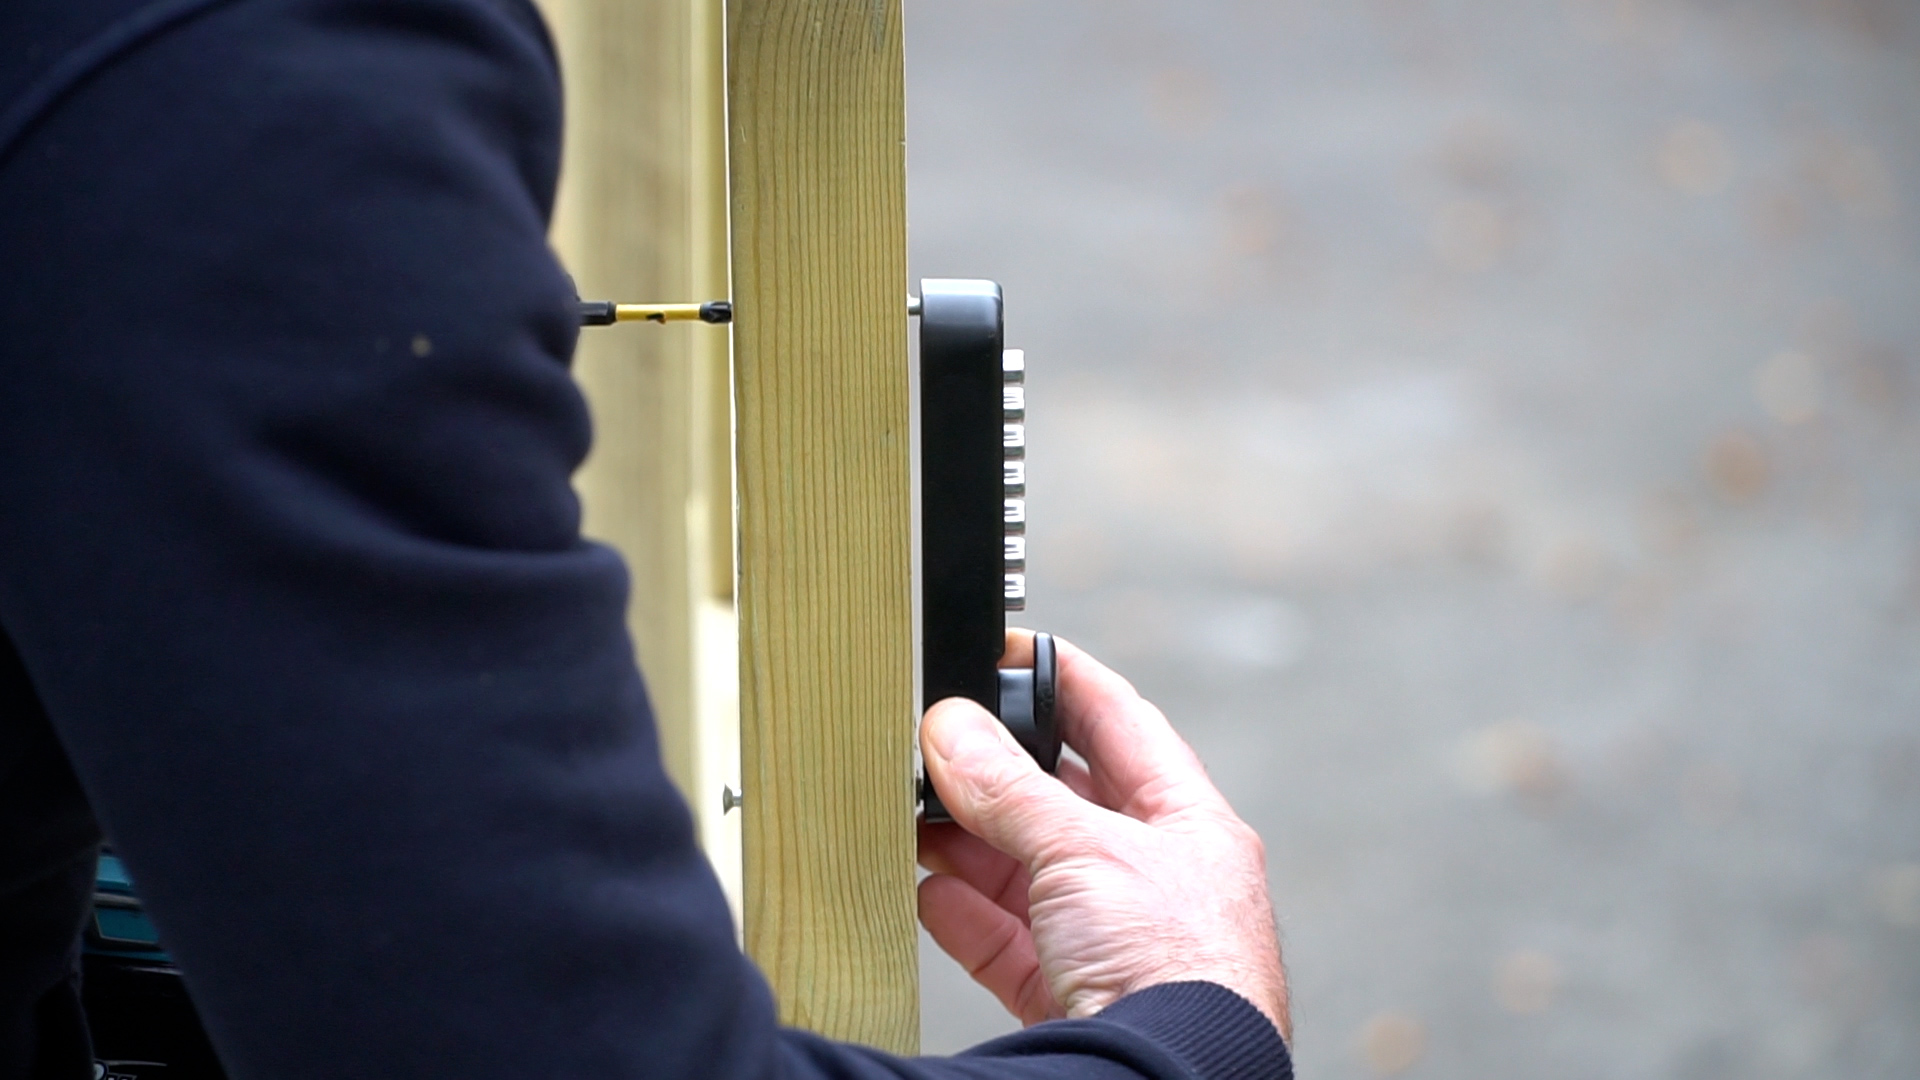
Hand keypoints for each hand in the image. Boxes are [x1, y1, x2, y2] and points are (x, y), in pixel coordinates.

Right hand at [918, 631, 1289, 1039]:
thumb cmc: (1180, 966)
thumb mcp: (1087, 849)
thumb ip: (1011, 789)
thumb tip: (951, 729)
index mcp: (1188, 824)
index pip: (1120, 724)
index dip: (1064, 679)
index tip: (1007, 649)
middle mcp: (1155, 878)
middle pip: (1064, 801)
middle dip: (998, 772)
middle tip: (937, 742)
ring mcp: (1113, 940)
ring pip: (1027, 872)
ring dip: (969, 843)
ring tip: (912, 812)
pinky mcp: (1071, 996)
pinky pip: (1007, 942)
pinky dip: (963, 914)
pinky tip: (927, 889)